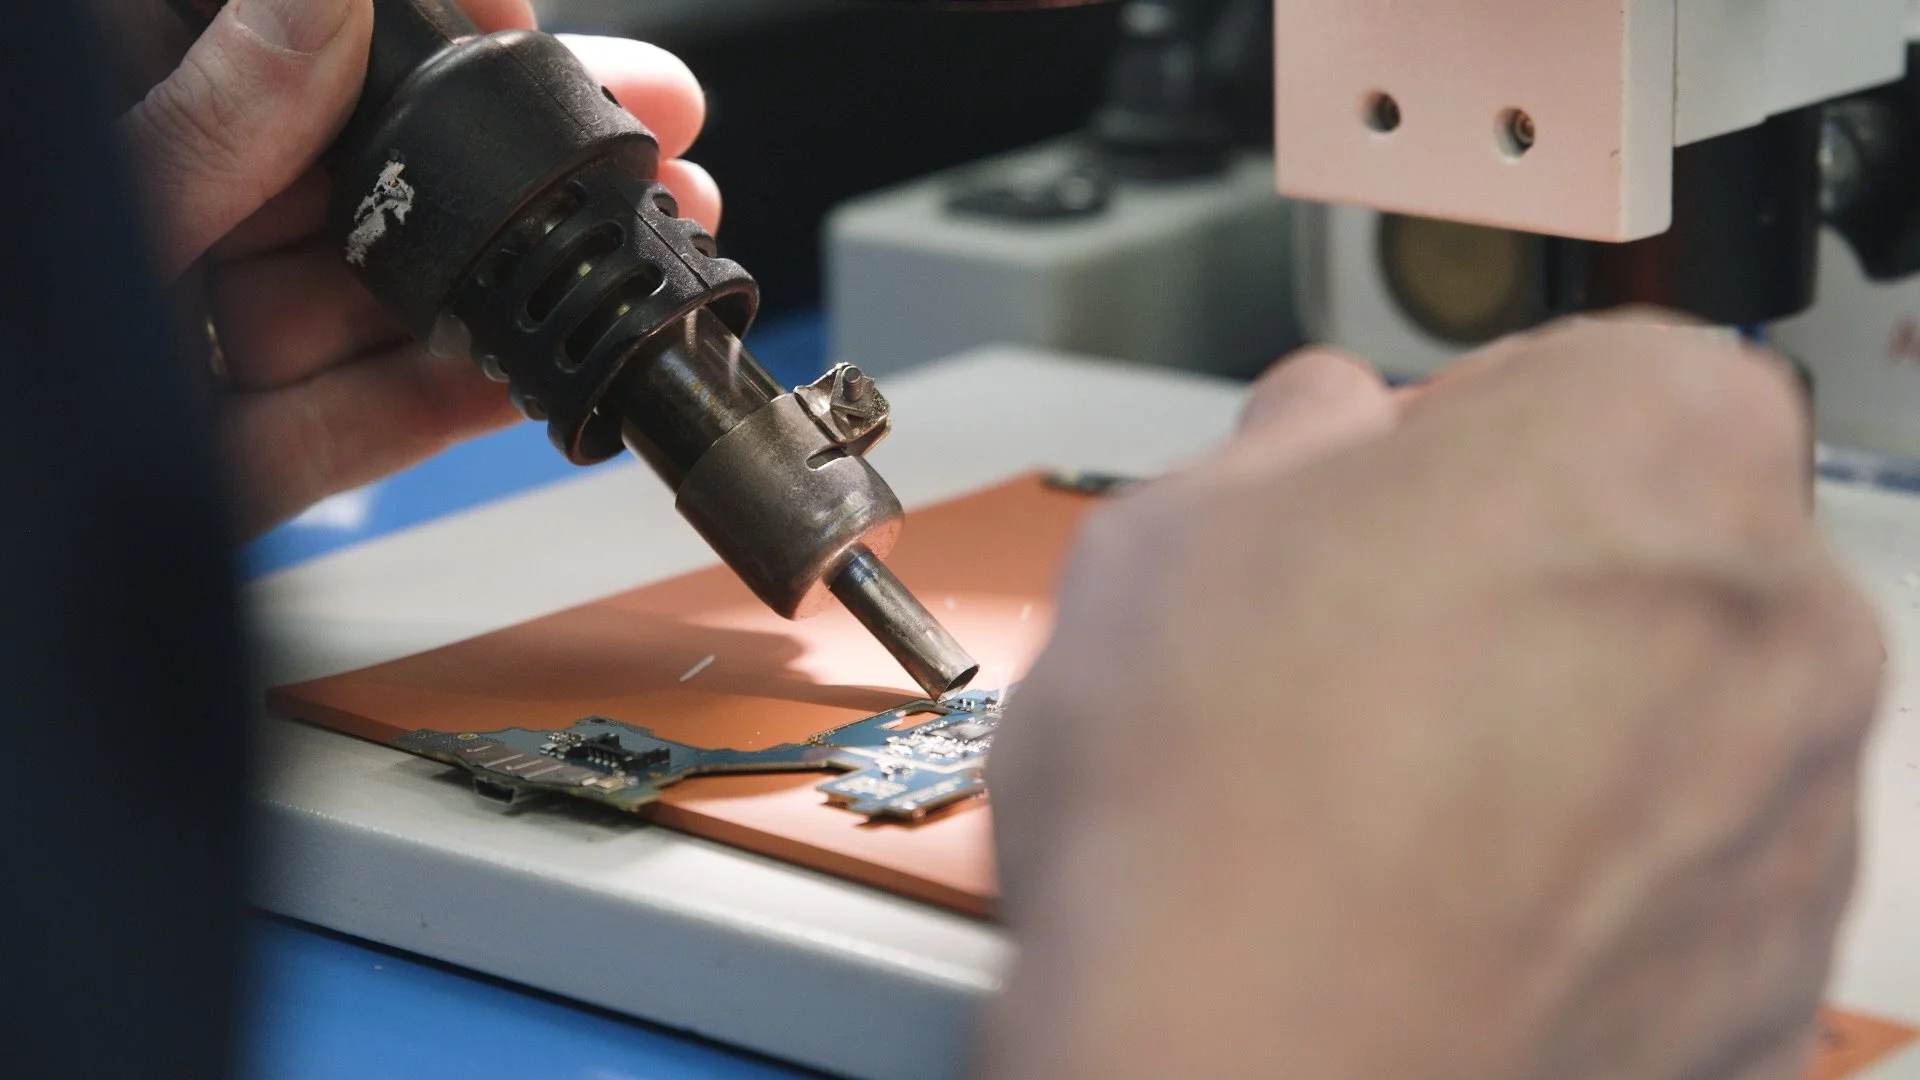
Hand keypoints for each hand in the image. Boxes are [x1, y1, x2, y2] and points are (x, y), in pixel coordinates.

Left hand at [98, 0, 717, 535]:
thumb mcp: (93, 198)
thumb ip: (208, 112)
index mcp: (103, 113)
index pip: (284, 33)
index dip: (414, 19)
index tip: (512, 18)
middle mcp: (151, 211)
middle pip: (355, 167)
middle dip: (508, 162)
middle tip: (639, 128)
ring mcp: (182, 335)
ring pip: (364, 299)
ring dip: (509, 286)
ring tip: (634, 257)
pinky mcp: (212, 453)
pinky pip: (340, 422)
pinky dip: (434, 407)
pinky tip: (530, 378)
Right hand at [982, 317, 1883, 1079]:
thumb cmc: (1209, 823)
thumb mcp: (1167, 532)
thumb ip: (1282, 445)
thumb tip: (1313, 436)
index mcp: (1658, 442)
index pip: (1580, 378)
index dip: (1446, 445)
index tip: (1371, 507)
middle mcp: (1778, 628)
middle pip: (1639, 561)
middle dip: (1511, 592)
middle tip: (1349, 663)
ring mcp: (1792, 829)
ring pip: (1668, 735)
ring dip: (1550, 746)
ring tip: (1366, 807)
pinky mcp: (1765, 995)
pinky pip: (1672, 899)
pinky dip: (1578, 898)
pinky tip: (1427, 914)